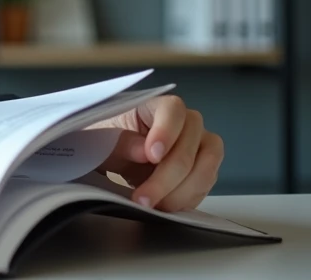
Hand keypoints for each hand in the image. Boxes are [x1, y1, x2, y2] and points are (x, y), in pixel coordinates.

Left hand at [91, 95, 223, 211]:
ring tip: (153, 205)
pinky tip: (164, 205)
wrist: (117, 159)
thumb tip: (143, 152)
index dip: (166, 132)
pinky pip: (204, 186)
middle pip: (191, 144)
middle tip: (144, 197)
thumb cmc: (109, 140)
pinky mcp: (204, 170)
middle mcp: (187, 123)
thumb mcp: (104, 139)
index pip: (173, 110)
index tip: (151, 156)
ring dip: (180, 192)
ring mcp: (200, 146)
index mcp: (157, 106)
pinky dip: (186, 200)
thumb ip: (122, 143)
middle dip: (167, 176)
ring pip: (206, 167)